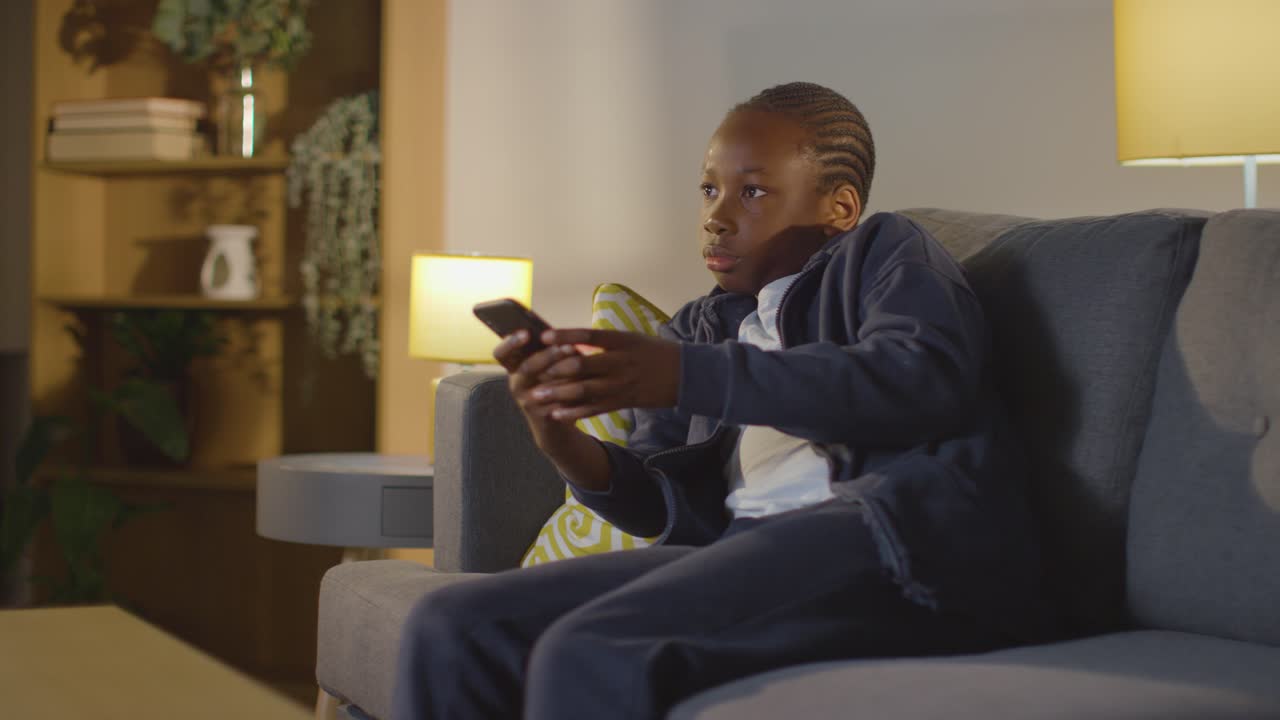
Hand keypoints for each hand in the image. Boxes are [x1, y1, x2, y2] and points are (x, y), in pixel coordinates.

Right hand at [492, 330, 581, 449]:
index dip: (511, 343)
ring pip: (545, 384)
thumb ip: (550, 351)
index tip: (526, 333)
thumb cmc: (553, 384)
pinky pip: (558, 400)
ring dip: (564, 371)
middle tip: (566, 346)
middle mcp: (516, 384)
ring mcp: (527, 401)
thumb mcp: (546, 367)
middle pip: (527, 367)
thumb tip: (566, 338)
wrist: (555, 423)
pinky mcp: (542, 415)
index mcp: (514, 368)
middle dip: (548, 355)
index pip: (502, 354)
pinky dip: (572, 389)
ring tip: (580, 359)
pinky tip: (586, 380)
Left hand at [527, 328, 680, 420]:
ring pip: (586, 390)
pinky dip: (576, 411)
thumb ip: (604, 342)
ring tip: (537, 397)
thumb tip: (573, 343)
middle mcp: (621, 361)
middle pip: (583, 366)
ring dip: (559, 395)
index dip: (565, 337)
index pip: (589, 336)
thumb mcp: (632, 339)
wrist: (688, 373)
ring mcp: (623, 383)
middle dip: (555, 372)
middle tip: (533, 376)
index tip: (544, 337)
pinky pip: (597, 408)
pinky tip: (558, 413)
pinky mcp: (626, 401)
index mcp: (622, 340)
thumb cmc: (655, 352)